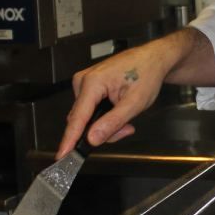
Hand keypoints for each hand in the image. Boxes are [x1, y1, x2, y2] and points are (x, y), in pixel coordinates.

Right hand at [55, 32, 196, 157]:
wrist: (153, 59)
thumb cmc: (147, 75)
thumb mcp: (134, 103)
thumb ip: (112, 123)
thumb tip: (92, 139)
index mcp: (92, 82)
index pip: (77, 118)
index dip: (69, 139)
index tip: (62, 155)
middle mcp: (83, 81)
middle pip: (83, 120)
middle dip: (103, 130)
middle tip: (127, 129)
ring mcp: (84, 82)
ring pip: (87, 117)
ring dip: (106, 124)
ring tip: (127, 119)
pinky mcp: (88, 86)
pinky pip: (90, 110)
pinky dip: (104, 117)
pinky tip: (119, 111)